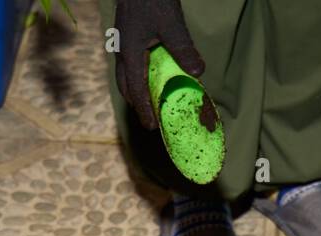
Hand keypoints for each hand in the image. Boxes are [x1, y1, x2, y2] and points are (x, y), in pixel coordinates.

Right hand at [113, 0, 204, 129]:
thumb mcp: (172, 24)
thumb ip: (183, 49)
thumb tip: (198, 73)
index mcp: (130, 53)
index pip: (136, 90)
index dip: (144, 110)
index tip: (152, 127)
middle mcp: (122, 51)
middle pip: (126, 86)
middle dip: (137, 104)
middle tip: (149, 118)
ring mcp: (122, 42)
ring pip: (125, 75)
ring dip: (136, 90)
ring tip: (148, 101)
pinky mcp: (126, 35)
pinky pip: (129, 63)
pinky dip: (137, 76)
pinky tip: (150, 73)